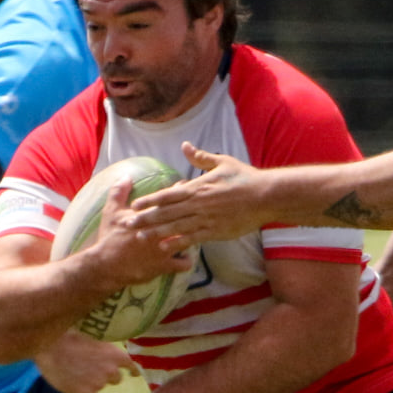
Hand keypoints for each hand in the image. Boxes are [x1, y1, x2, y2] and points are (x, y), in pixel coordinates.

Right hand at [35, 329, 139, 392]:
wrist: (50, 346)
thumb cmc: (69, 334)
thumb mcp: (93, 335)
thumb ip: (104, 347)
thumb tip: (109, 349)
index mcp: (115, 355)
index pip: (131, 366)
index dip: (132, 370)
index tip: (133, 373)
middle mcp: (111, 371)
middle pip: (116, 379)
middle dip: (108, 375)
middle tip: (93, 368)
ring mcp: (99, 384)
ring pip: (99, 386)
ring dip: (92, 381)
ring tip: (76, 370)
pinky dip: (82, 389)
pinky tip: (71, 378)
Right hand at [85, 178, 194, 288]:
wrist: (106, 265)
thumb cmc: (109, 237)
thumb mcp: (111, 212)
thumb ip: (119, 192)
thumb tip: (126, 175)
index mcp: (150, 215)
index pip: (171, 198)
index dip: (182, 192)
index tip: (188, 191)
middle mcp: (160, 230)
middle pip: (185, 217)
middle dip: (194, 211)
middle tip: (198, 209)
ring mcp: (164, 248)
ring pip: (189, 240)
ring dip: (192, 238)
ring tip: (193, 236)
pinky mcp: (164, 265)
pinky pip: (186, 263)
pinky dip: (186, 261)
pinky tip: (183, 258)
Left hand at [132, 144, 271, 246]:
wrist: (265, 196)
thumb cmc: (245, 178)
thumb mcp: (222, 162)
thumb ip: (201, 157)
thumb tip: (184, 146)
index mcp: (198, 187)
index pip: (168, 195)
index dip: (149, 201)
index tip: (134, 205)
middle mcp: (198, 204)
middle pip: (166, 213)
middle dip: (145, 218)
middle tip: (128, 224)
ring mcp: (206, 220)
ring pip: (175, 227)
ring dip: (156, 232)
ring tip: (140, 236)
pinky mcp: (215, 232)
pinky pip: (192, 238)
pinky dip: (177, 243)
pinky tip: (165, 247)